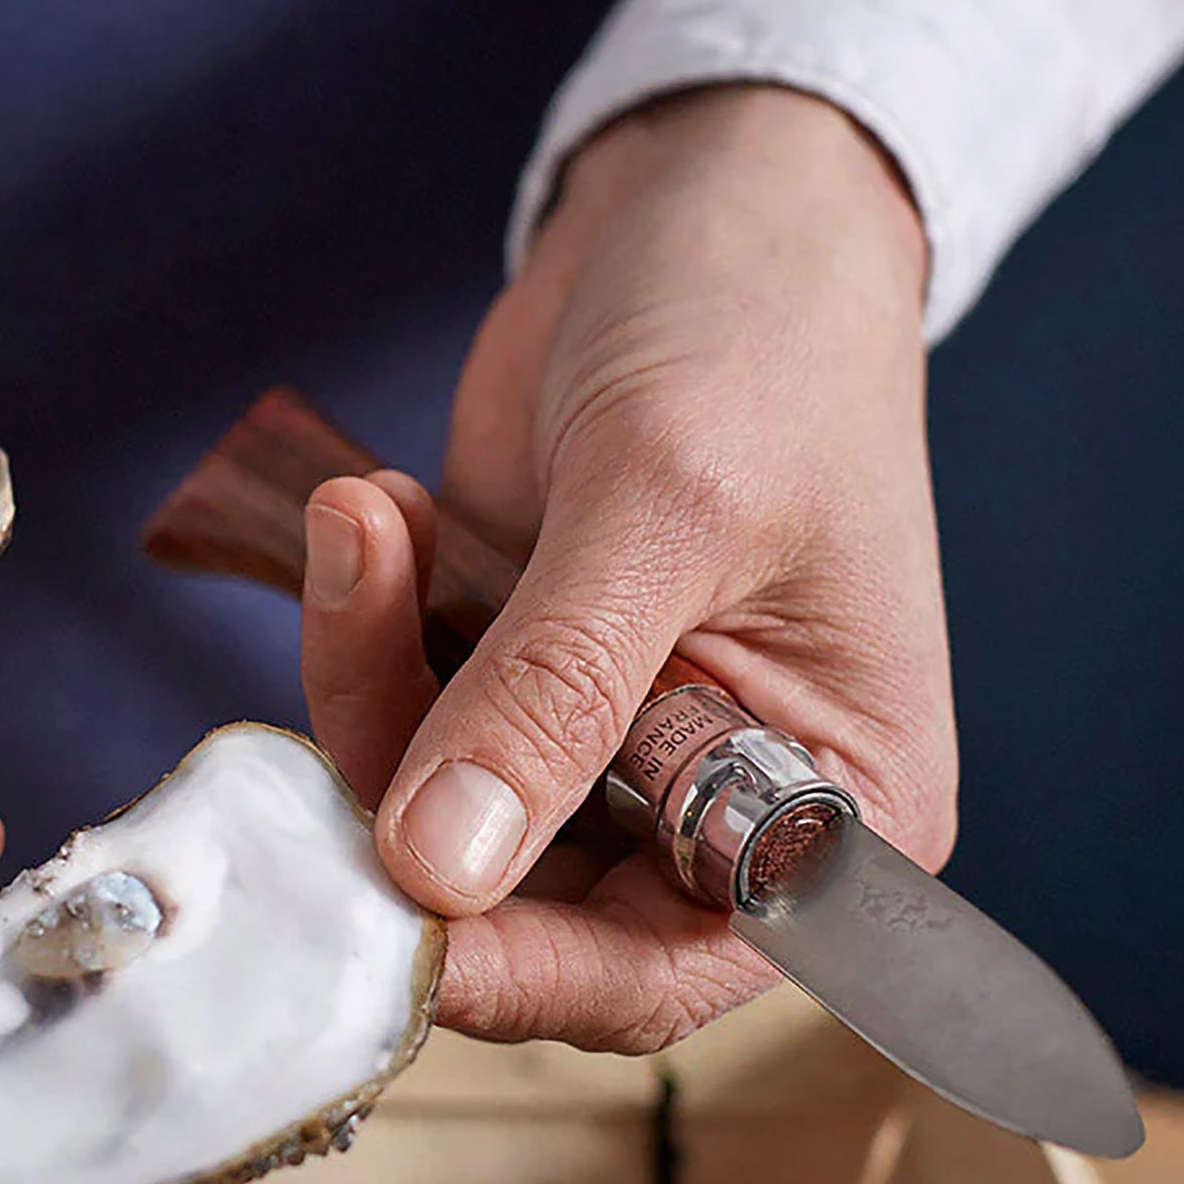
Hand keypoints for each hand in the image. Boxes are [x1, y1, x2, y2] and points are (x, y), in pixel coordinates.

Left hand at [301, 85, 950, 1050]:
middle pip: (514, 905)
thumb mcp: (669, 510)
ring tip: (371, 523)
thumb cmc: (765, 342)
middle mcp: (706, 809)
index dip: (520, 971)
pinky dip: (364, 626)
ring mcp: (593, 744)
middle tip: (356, 644)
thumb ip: (553, 693)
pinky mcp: (504, 675)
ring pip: (425, 808)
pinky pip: (395, 710)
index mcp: (827, 812)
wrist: (709, 212)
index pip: (658, 971)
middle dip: (405, 790)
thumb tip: (439, 867)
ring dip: (367, 676)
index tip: (391, 906)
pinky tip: (378, 512)